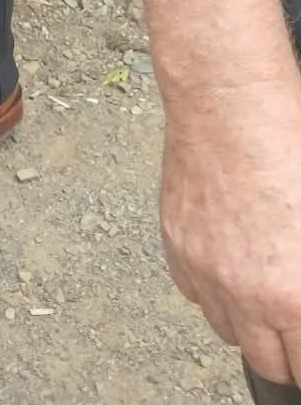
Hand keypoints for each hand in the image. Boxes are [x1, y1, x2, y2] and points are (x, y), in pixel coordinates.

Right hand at [160, 86, 300, 383]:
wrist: (230, 101)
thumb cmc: (288, 143)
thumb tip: (299, 293)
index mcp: (291, 293)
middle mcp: (244, 292)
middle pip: (266, 361)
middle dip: (286, 349)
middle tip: (295, 324)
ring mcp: (203, 268)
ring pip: (225, 328)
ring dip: (246, 320)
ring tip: (262, 288)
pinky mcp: (174, 241)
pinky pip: (191, 289)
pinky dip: (210, 285)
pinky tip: (228, 257)